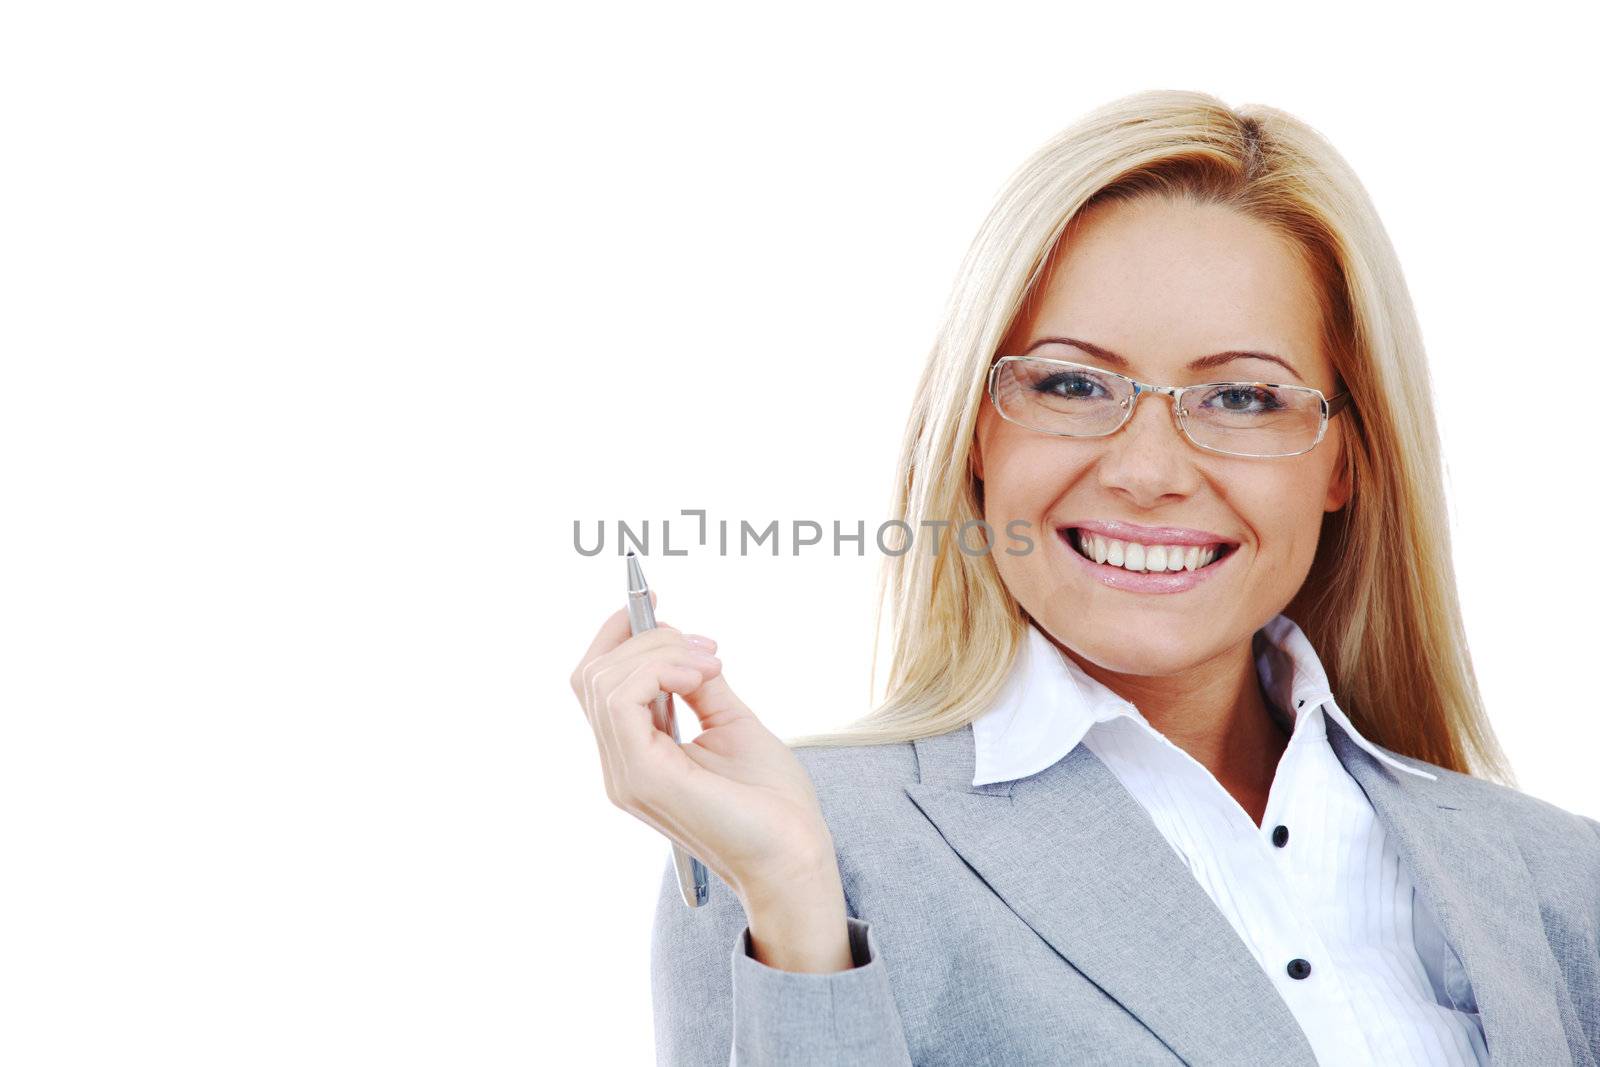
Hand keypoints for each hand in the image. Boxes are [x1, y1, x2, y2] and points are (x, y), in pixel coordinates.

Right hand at [571, 598, 838, 911]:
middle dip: (646, 637)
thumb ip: (700, 685)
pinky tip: (698, 675)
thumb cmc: (771, 801)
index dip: (620, 634)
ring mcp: (625, 775)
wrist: (794, 854)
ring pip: (603, 679)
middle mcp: (619, 766)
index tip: (658, 602)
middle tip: (705, 647)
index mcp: (636, 756)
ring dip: (660, 651)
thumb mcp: (732, 722)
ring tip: (710, 662)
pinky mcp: (643, 777)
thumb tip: (685, 645)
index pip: (596, 682)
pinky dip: (657, 669)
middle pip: (592, 674)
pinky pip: (620, 699)